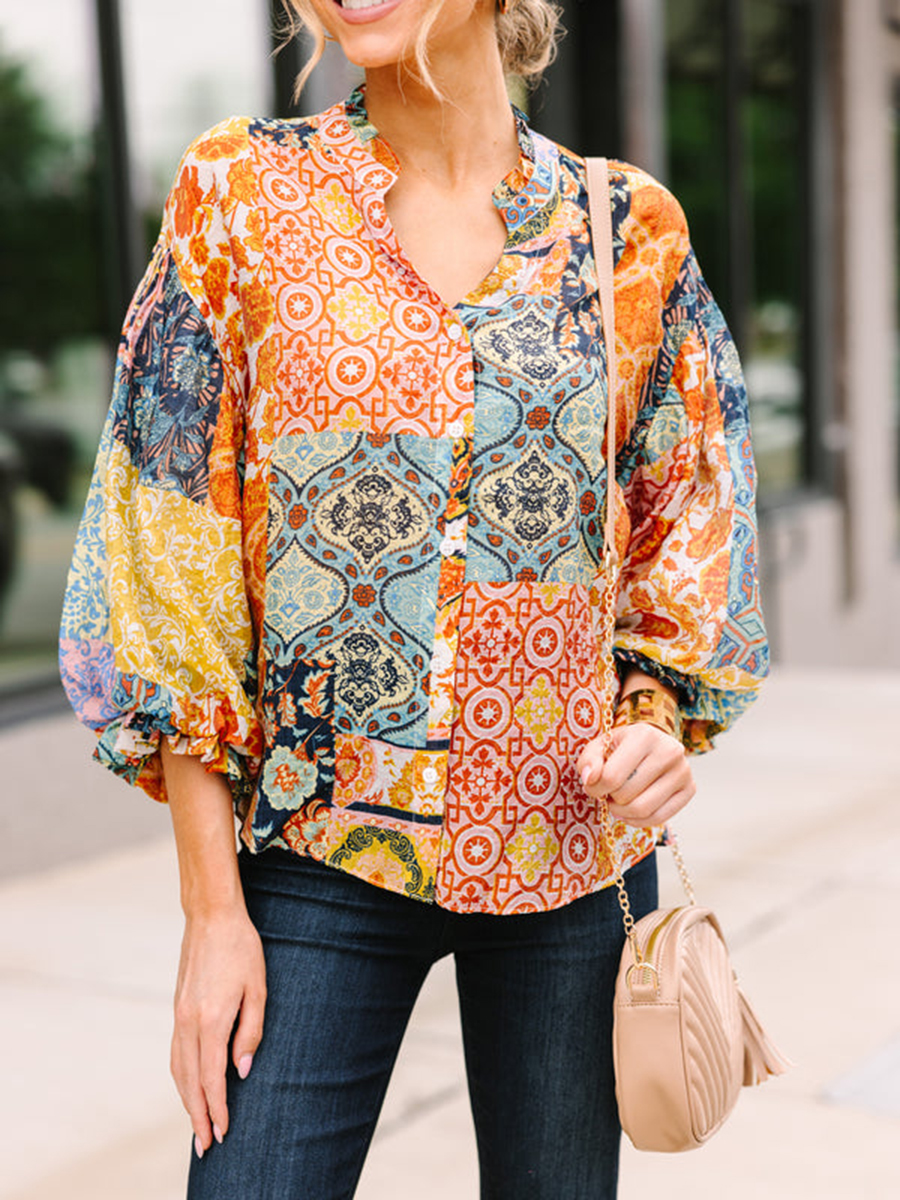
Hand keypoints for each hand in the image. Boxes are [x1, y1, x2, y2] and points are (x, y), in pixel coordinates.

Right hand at [171, 907, 266, 1157]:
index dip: (218, 1108)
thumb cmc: (242, 949)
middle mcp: (189, 1022)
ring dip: (186, 1100)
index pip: (211, 1078)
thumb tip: (241, 1071)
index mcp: (212, 1019)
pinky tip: (188, 1087)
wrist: (211, 917)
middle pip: (189, 1081)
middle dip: (197, 1116)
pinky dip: (180, 1077)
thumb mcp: (259, 988)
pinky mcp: (177, 1008)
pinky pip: (175, 1053)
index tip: (224, 1132)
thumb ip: (251, 1031)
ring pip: (177, 1069)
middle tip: (205, 1147)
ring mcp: (179, 1015)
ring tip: (195, 1125)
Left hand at [576, 722, 694, 827]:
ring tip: (617, 801)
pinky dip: (638, 821)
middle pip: (627, 795)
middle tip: (607, 792)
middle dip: (610, 799)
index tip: (593, 786)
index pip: (612, 777)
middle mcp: (669, 751)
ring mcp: (683, 771)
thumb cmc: (622, 747)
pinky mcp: (690, 789)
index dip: (595, 788)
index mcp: (644, 735)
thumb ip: (589, 760)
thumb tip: (590, 779)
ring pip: (643, 809)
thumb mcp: (600, 745)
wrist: (652, 745)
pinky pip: (660, 818)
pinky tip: (629, 811)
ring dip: (622, 812)